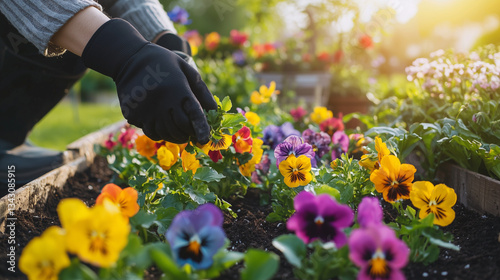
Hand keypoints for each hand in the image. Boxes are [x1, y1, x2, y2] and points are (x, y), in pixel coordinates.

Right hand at [81, 19, 216, 143]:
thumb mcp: (186, 70)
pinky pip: (151, 132)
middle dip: (189, 133)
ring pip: (166, 134)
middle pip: (180, 128)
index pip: (194, 113)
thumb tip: (214, 112)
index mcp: (177, 88)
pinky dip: (160, 134)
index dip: (202, 128)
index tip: (205, 140)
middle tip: (192, 133)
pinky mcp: (133, 115)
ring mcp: (145, 110)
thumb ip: (202, 91)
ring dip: (176, 136)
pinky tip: (163, 125)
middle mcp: (161, 102)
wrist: (128, 58)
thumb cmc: (164, 63)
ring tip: (179, 131)